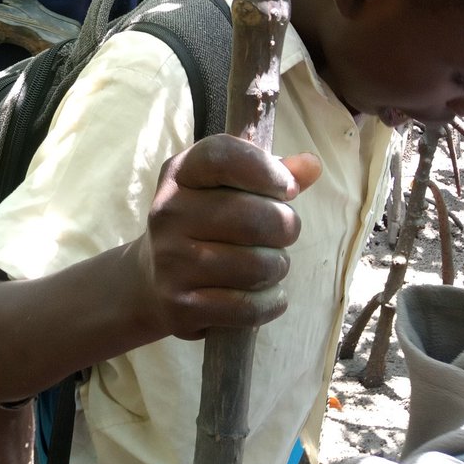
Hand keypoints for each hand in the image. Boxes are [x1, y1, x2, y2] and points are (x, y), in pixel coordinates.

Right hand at [136, 135, 320, 340]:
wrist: (151, 279)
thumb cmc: (205, 226)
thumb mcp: (227, 189)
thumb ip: (270, 174)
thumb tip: (311, 166)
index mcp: (179, 175)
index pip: (222, 156)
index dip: (265, 170)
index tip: (289, 189)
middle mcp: (168, 213)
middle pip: (255, 218)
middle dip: (285, 227)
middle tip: (281, 234)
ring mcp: (170, 261)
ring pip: (258, 266)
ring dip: (278, 267)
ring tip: (268, 265)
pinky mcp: (181, 305)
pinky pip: (249, 307)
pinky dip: (270, 302)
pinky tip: (263, 294)